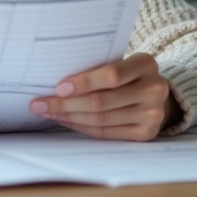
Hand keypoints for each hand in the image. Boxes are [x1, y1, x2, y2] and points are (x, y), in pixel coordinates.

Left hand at [28, 53, 178, 141]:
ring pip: (101, 119)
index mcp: (145, 63)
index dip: (83, 83)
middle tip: (40, 104)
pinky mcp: (146, 134)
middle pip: (102, 101)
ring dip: (69, 117)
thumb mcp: (121, 62)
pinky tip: (66, 120)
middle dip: (66, 104)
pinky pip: (106, 133)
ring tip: (48, 112)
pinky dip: (82, 127)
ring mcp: (152, 114)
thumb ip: (98, 69)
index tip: (58, 88)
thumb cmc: (128, 74)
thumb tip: (56, 82)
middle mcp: (154, 89)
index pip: (111, 75)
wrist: (156, 94)